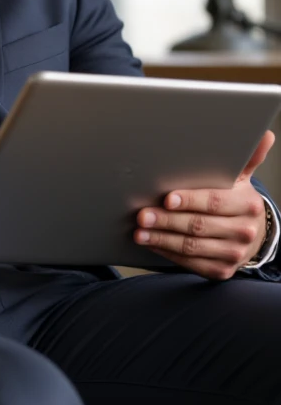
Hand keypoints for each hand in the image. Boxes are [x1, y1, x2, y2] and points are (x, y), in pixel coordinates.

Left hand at [133, 130, 274, 280]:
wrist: (251, 234)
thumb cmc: (236, 201)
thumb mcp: (241, 179)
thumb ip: (247, 158)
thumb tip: (264, 134)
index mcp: (247, 204)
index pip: (215, 202)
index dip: (190, 200)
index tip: (167, 199)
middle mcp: (243, 230)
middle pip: (199, 225)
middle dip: (167, 220)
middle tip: (143, 214)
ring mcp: (233, 253)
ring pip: (192, 246)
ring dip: (162, 239)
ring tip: (140, 232)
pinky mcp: (222, 270)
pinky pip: (191, 263)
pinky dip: (168, 253)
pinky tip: (152, 244)